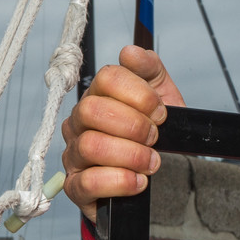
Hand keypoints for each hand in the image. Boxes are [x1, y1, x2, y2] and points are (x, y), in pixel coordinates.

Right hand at [60, 45, 184, 220]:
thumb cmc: (157, 138)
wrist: (165, 181)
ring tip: (152, 163)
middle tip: (154, 138)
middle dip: (134, 125)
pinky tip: (140, 182)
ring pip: (91, 146)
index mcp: (98, 97)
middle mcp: (79, 123)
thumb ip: (151, 72)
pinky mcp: (78, 188)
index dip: (140, 94)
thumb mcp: (164, 101)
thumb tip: (130, 52)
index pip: (107, 78)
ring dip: (132, 155)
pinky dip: (121, 181)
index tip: (161, 113)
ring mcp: (74, 155)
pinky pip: (88, 182)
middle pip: (92, 110)